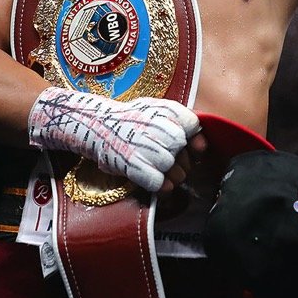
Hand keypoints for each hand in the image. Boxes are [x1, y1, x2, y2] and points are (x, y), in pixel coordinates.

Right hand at [28, 87, 200, 191]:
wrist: (95, 125)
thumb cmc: (130, 120)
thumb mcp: (156, 109)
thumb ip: (180, 123)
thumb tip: (202, 145)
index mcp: (168, 111)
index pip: (195, 129)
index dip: (192, 141)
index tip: (183, 145)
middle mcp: (162, 129)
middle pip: (188, 156)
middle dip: (181, 163)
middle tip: (166, 161)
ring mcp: (150, 149)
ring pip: (178, 174)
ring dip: (171, 177)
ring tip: (156, 169)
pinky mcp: (137, 166)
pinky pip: (162, 185)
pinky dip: (161, 187)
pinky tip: (153, 181)